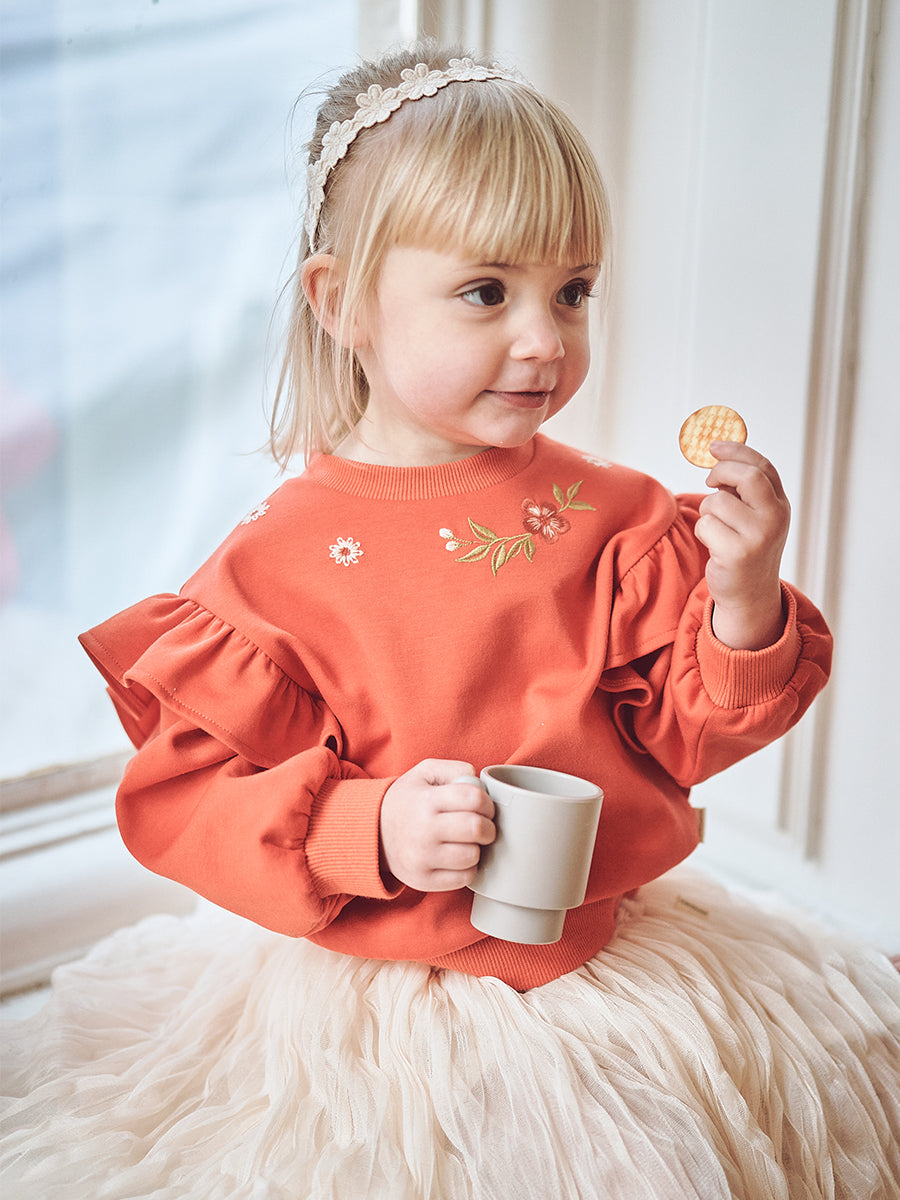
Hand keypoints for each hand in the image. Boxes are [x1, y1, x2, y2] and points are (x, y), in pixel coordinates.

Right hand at [380, 760, 495, 891]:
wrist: (372, 832)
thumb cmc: (408, 800)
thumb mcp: (425, 773)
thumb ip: (455, 769)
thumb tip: (478, 783)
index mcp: (426, 800)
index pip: (473, 798)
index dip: (487, 802)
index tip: (484, 807)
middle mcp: (423, 830)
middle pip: (477, 829)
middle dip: (488, 827)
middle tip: (482, 826)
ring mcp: (422, 858)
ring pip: (473, 856)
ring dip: (478, 848)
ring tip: (468, 842)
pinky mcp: (423, 880)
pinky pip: (464, 878)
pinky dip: (468, 868)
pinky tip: (459, 857)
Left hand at [694, 441, 790, 649]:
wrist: (750, 595)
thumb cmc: (747, 549)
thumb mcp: (755, 517)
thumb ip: (744, 491)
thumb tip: (718, 460)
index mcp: (780, 505)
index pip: (762, 467)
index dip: (736, 451)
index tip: (713, 446)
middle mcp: (775, 518)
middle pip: (746, 476)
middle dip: (720, 472)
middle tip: (708, 482)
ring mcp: (759, 536)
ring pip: (718, 501)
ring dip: (708, 512)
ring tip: (718, 529)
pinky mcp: (737, 553)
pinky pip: (706, 525)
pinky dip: (703, 532)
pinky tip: (714, 545)